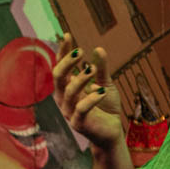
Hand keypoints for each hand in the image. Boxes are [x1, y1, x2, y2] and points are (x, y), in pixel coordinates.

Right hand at [53, 34, 124, 150]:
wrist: (112, 133)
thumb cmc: (106, 108)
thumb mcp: (105, 84)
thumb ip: (101, 70)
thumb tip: (99, 49)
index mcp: (67, 87)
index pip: (60, 66)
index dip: (62, 51)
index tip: (67, 35)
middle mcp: (64, 98)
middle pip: (58, 76)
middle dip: (67, 62)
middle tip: (81, 51)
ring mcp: (70, 112)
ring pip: (68, 92)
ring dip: (80, 78)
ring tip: (92, 69)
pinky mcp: (79, 124)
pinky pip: (81, 109)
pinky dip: (91, 99)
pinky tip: (102, 91)